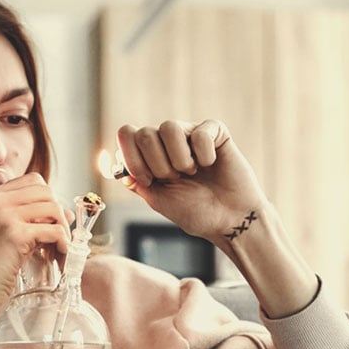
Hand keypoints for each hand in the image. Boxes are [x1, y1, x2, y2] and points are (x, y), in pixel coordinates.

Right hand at [0, 173, 72, 338]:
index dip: (48, 201)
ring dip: (63, 231)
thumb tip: (66, 213)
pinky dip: (63, 245)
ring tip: (58, 251)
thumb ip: (27, 219)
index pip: (33, 182)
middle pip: (46, 192)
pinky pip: (55, 231)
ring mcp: (3, 215)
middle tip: (58, 240)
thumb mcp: (1, 235)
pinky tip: (59, 258)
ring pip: (53, 209)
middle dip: (58, 215)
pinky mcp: (15, 234)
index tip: (52, 223)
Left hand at [116, 119, 266, 238]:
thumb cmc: (196, 212)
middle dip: (158, 164)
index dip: (132, 158)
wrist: (230, 220)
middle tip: (176, 179)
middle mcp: (168, 140)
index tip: (148, 180)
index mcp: (151, 154)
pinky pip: (199, 133)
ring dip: (180, 159)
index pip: (127, 134)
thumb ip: (136, 180)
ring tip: (193, 173)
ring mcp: (190, 133)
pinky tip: (212, 165)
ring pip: (170, 127)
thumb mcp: (158, 199)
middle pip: (145, 133)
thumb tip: (118, 163)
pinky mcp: (215, 131)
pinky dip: (205, 155)